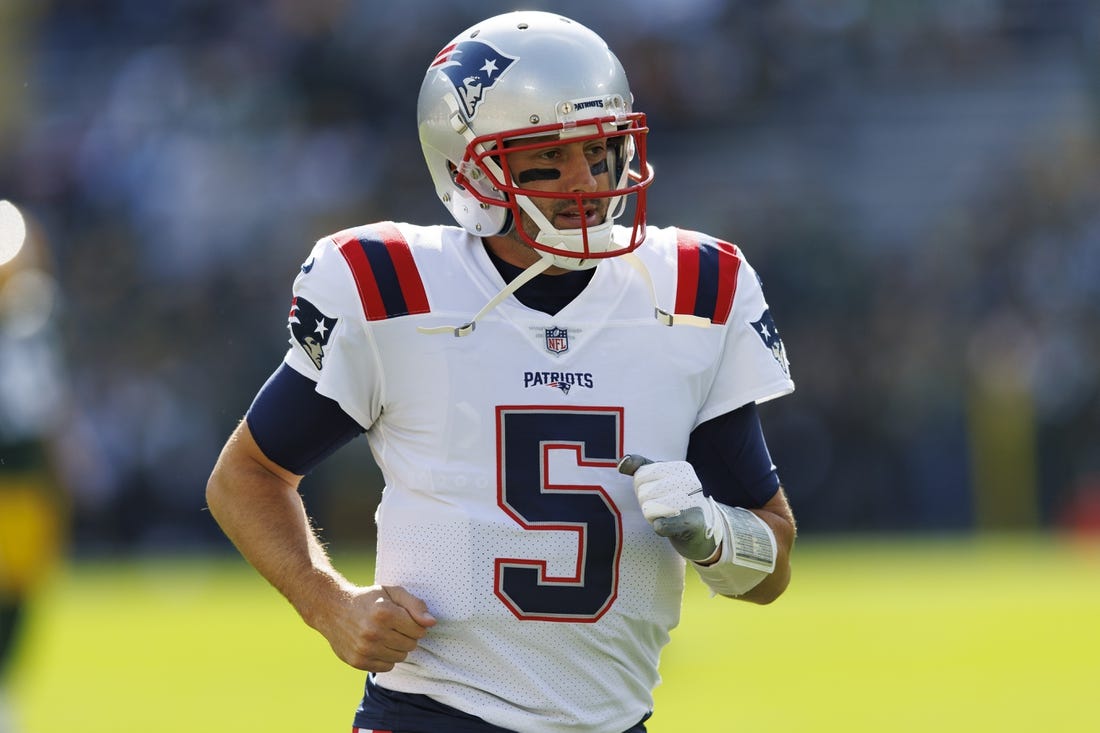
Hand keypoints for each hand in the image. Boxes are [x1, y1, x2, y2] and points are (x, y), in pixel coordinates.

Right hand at [318, 584, 435, 671]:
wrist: (332, 609)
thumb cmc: (367, 599)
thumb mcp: (392, 592)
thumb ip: (415, 605)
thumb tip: (431, 623)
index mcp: (385, 613)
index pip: (419, 630)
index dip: (415, 624)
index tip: (405, 618)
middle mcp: (374, 632)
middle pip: (411, 645)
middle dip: (407, 635)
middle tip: (393, 626)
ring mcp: (365, 649)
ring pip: (401, 657)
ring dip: (397, 647)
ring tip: (384, 634)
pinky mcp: (358, 662)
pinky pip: (387, 667)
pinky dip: (385, 658)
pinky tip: (376, 645)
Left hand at [618, 454, 721, 562]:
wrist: (700, 532)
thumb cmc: (673, 501)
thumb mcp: (658, 479)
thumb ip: (640, 466)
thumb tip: (621, 463)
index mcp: (681, 468)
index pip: (641, 475)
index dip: (642, 488)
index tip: (658, 493)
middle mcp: (689, 482)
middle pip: (643, 492)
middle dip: (646, 502)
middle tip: (662, 507)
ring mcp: (692, 503)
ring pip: (648, 508)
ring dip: (651, 516)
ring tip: (666, 516)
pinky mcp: (691, 524)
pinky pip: (664, 523)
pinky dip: (659, 526)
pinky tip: (662, 526)